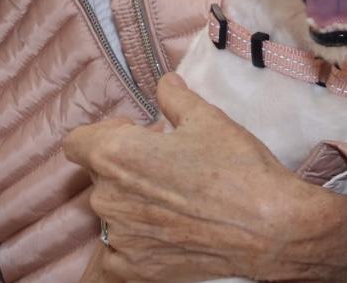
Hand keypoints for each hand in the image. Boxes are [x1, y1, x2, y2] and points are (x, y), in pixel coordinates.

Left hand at [64, 73, 346, 282]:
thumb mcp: (208, 117)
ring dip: (133, 202)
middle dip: (127, 167)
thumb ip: (174, 96)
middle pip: (100, 176)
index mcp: (116, 154)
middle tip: (169, 164)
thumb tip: (164, 83)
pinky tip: (162, 234)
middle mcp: (107, 198)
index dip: (107, 134)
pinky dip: (132, 244)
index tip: (139, 136)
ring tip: (175, 199)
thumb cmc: (237, 167)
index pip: (77, 142)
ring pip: (112, 212)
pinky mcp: (134, 268)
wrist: (269, 226)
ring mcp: (118, 238)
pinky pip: (114, 256)